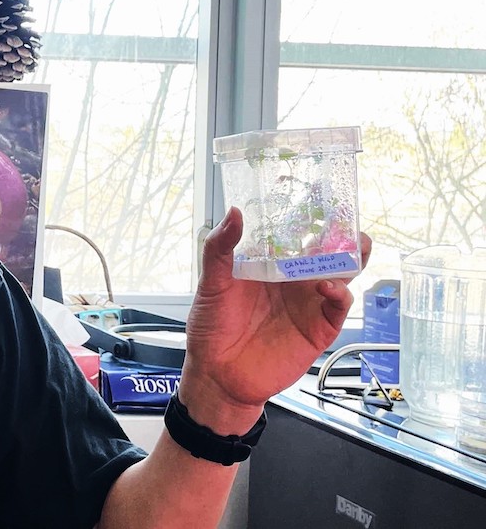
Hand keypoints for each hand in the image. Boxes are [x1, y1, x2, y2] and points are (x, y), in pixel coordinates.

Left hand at [178, 207, 371, 433]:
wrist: (218, 374)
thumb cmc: (211, 328)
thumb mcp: (212, 284)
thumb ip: (220, 249)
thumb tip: (234, 213)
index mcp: (269, 266)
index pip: (294, 235)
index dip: (309, 217)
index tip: (320, 195)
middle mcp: (292, 281)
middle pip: (326, 252)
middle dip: (343, 234)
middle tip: (348, 218)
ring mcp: (307, 304)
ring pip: (341, 275)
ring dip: (352, 259)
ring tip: (355, 244)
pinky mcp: (317, 329)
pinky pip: (338, 307)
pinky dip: (340, 294)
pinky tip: (329, 286)